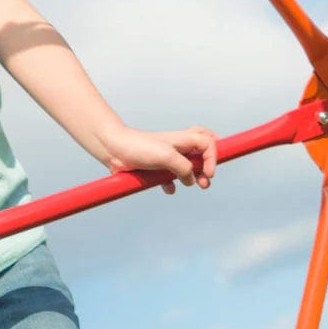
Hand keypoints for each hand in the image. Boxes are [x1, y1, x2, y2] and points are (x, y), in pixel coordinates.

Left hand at [101, 124, 217, 191]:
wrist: (115, 150)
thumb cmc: (140, 148)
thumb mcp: (167, 157)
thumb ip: (184, 168)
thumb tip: (192, 180)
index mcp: (184, 139)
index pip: (209, 143)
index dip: (213, 158)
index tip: (208, 173)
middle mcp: (178, 146)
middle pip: (203, 149)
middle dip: (208, 163)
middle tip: (208, 178)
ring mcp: (168, 157)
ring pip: (188, 165)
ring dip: (194, 176)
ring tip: (197, 186)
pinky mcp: (156, 168)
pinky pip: (171, 176)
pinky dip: (173, 183)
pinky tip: (169, 189)